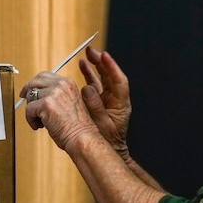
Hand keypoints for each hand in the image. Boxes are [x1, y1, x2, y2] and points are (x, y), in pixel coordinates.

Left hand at [20, 71, 98, 152]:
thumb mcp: (70, 102)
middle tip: (24, 99)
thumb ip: (57, 94)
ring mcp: (53, 93)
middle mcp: (61, 84)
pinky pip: (28, 110)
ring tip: (39, 121)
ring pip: (30, 96)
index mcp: (68, 82)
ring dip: (31, 110)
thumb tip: (38, 94)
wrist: (81, 137)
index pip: (45, 76)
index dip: (34, 83)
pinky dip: (30, 120)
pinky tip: (38, 126)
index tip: (29, 90)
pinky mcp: (45, 105)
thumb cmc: (77, 126)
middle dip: (27, 91)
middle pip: (35, 81)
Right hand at [78, 46, 132, 160]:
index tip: (104, 56)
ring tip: (87, 54)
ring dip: (95, 65)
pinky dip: (89, 74)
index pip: (119, 81)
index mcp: (121, 104)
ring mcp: (107, 98)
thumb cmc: (107, 143)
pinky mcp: (99, 101)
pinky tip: (82, 65)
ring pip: (102, 77)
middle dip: (101, 62)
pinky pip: (95, 83)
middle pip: (110, 75)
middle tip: (92, 51)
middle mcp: (115, 98)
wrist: (107, 151)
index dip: (112, 67)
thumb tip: (87, 89)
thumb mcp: (101, 126)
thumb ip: (95, 107)